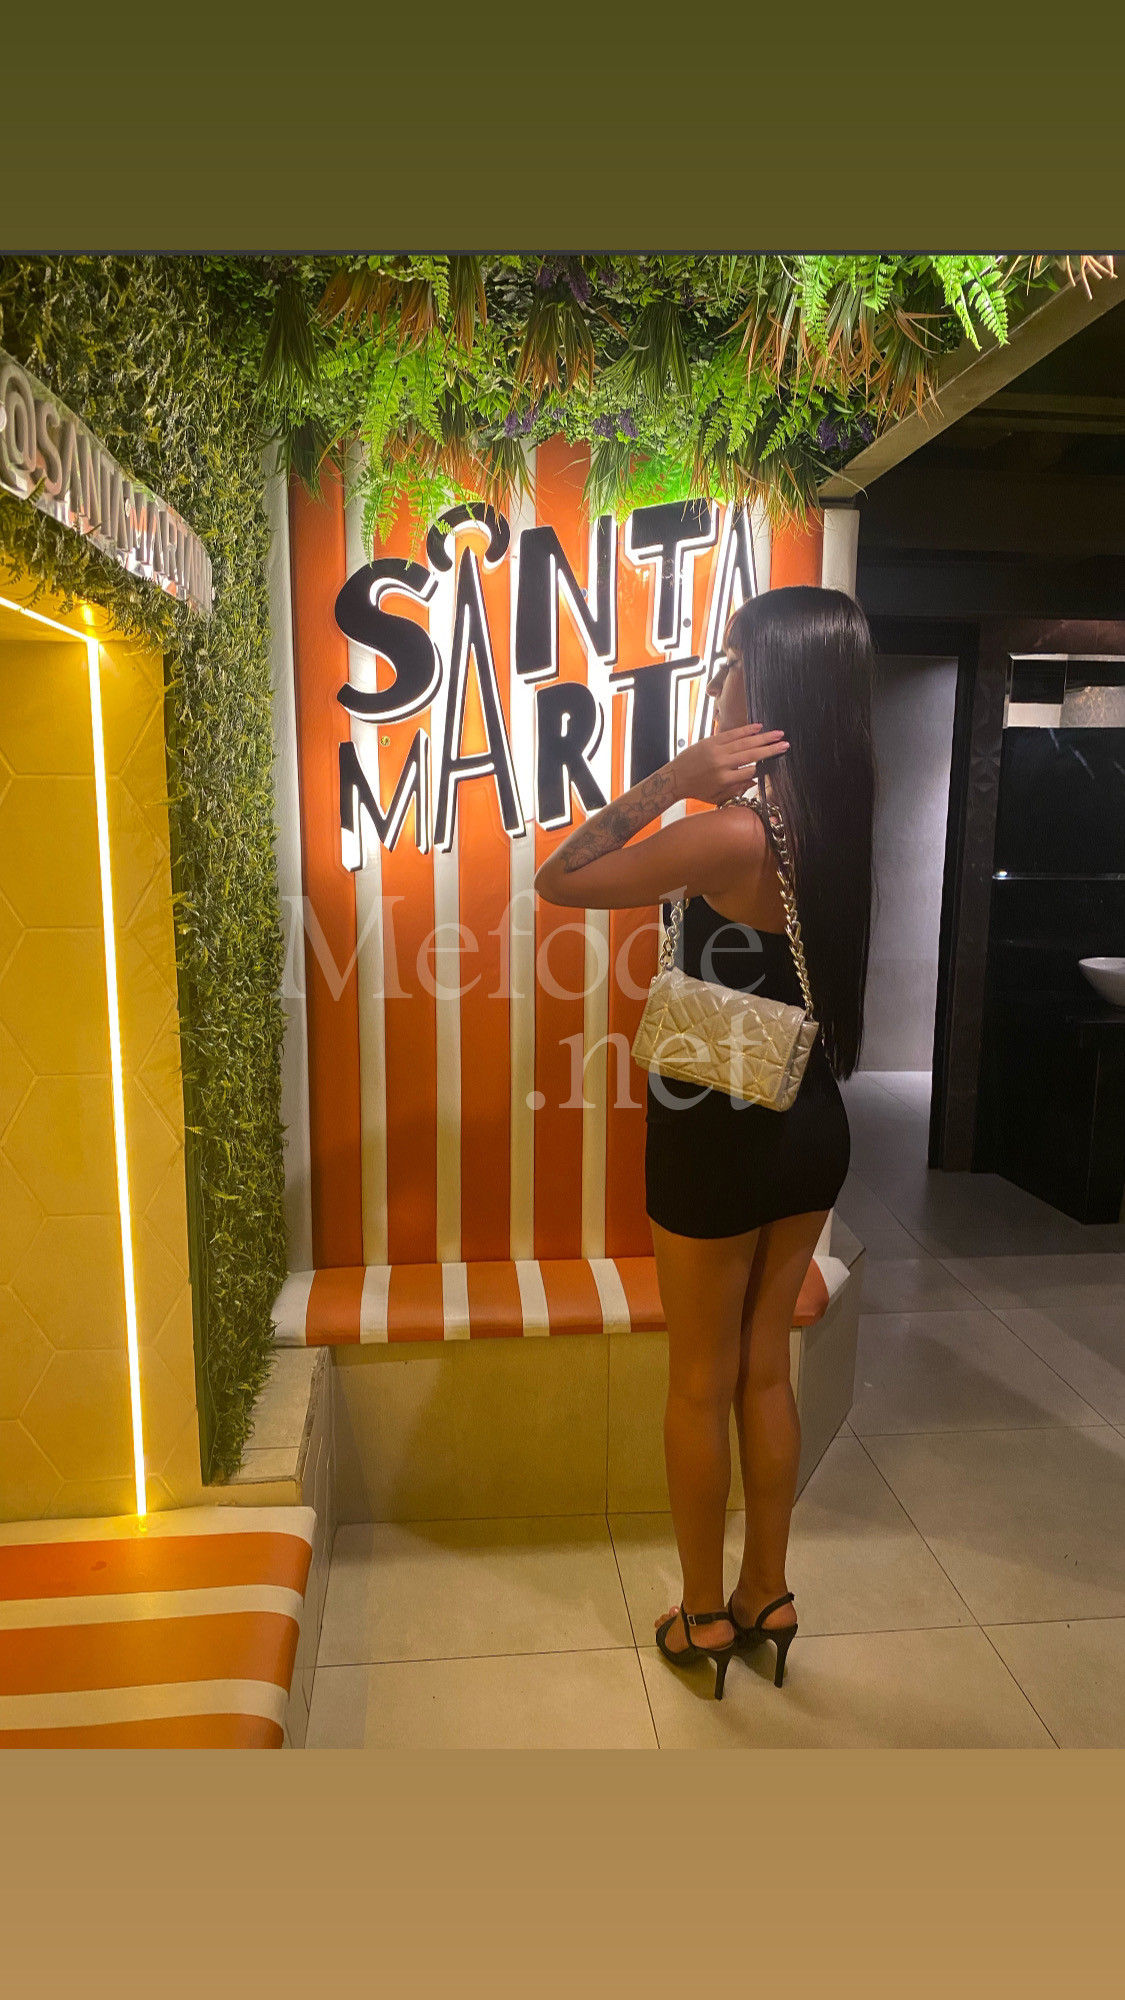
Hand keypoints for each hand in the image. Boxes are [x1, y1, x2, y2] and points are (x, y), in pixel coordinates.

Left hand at [669, 724, 787, 805]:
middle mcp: (721, 764)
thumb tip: (755, 780)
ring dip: (763, 737)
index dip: (763, 767)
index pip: (749, 772)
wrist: (675, 778)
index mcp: (724, 780)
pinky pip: (731, 734)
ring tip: (778, 734)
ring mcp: (716, 751)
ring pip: (744, 742)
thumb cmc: (697, 790)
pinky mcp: (711, 742)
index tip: (777, 762)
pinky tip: (759, 727)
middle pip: (751, 755)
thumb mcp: (716, 798)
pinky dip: (745, 730)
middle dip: (770, 749)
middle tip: (785, 745)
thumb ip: (736, 791)